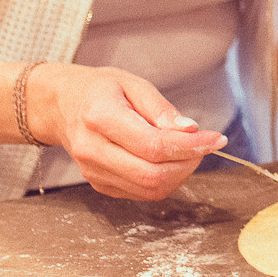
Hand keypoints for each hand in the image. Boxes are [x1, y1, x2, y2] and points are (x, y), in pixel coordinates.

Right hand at [29, 64, 226, 201]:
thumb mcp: (133, 84)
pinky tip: (169, 160)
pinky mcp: (99, 184)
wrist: (62, 105)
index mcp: (100, 118)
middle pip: (152, 175)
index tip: (215, 138)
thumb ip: (161, 108)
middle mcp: (92, 150)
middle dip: (188, 164)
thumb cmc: (100, 90)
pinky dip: (163, 180)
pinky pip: (139, 192)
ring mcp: (93, 171)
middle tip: (204, 146)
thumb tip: (190, 130)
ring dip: (179, 175)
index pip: (153, 146)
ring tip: (188, 152)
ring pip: (148, 189)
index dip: (191, 146)